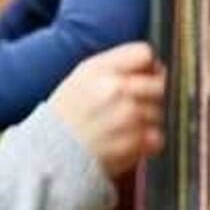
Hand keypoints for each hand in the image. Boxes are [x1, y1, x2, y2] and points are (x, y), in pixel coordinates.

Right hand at [50, 42, 166, 176]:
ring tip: (122, 127)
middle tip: (133, 106)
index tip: (142, 77)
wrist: (49, 155)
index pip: (145, 53)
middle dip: (151, 94)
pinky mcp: (134, 143)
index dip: (148, 66)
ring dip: (147, 120)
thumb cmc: (67, 116)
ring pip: (159, 111)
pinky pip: (158, 137)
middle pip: (159, 83)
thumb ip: (116, 66)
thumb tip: (155, 67)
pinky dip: (147, 142)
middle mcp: (115, 89)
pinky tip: (126, 142)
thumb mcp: (82, 77)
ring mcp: (127, 117)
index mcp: (100, 69)